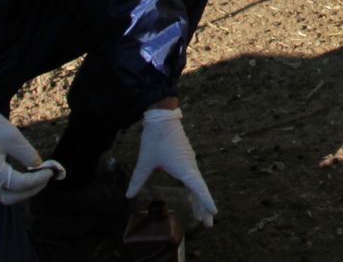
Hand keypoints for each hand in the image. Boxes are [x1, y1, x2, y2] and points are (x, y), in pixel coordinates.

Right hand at [0, 95, 59, 204]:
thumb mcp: (12, 136)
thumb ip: (28, 155)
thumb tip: (41, 168)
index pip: (19, 184)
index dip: (38, 180)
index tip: (51, 171)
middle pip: (10, 198)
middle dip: (31, 190)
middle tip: (45, 178)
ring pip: (3, 195)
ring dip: (21, 190)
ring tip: (36, 177)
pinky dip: (11, 186)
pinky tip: (22, 175)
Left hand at [127, 107, 216, 227]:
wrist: (162, 117)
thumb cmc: (155, 138)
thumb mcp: (145, 161)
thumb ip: (138, 179)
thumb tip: (128, 196)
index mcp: (184, 169)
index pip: (199, 189)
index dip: (206, 202)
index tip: (214, 214)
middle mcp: (190, 166)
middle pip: (200, 190)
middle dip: (204, 207)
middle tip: (208, 224)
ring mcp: (189, 161)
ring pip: (197, 183)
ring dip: (199, 199)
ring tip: (200, 215)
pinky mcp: (185, 157)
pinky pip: (193, 177)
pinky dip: (194, 189)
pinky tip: (190, 196)